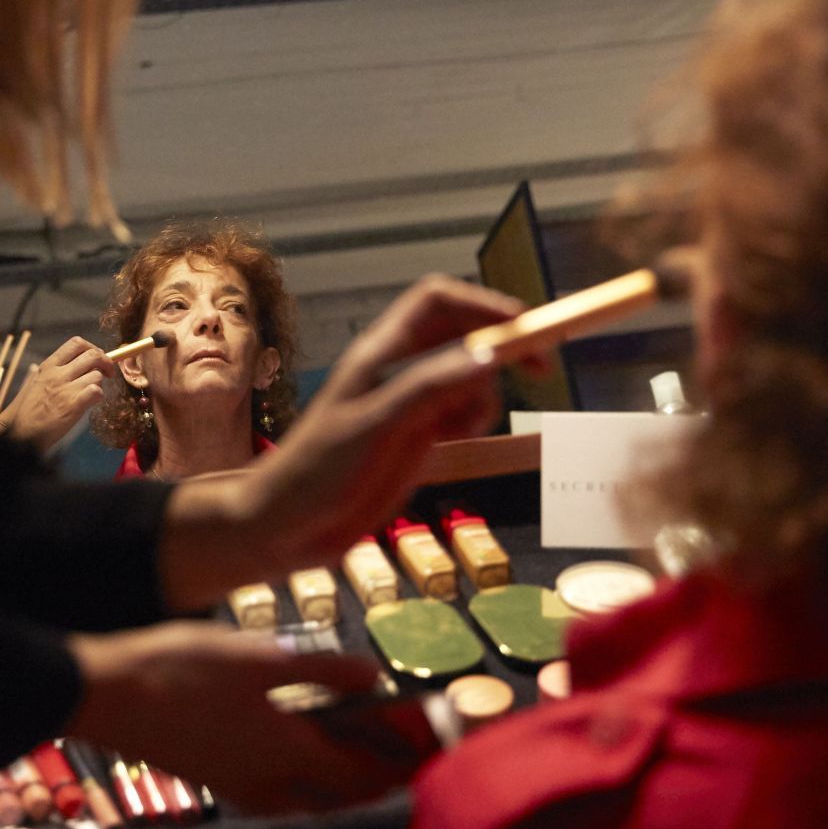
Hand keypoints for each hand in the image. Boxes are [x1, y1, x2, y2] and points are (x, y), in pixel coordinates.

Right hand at [0, 336, 115, 451]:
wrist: (23, 432)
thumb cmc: (28, 410)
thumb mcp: (34, 382)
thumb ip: (49, 371)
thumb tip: (57, 364)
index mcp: (49, 366)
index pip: (76, 343)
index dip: (92, 347)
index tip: (96, 356)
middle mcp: (58, 374)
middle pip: (93, 355)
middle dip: (106, 362)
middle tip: (107, 372)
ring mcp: (66, 389)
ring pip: (97, 375)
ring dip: (100, 383)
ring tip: (93, 391)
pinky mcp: (74, 405)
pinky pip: (97, 391)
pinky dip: (99, 395)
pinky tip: (92, 401)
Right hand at [65, 621, 413, 812]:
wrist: (108, 696)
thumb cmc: (182, 670)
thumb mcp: (259, 657)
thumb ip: (322, 671)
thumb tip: (374, 679)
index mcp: (287, 752)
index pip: (361, 773)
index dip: (397, 762)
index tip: (427, 751)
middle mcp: (268, 784)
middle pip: (339, 801)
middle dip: (376, 785)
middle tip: (403, 764)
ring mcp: (238, 788)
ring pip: (306, 805)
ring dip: (340, 791)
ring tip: (360, 766)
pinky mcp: (215, 780)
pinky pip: (276, 799)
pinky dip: (304, 788)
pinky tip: (298, 761)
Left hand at [157, 275, 523, 609]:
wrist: (287, 526)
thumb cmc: (317, 471)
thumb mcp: (376, 426)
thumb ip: (430, 389)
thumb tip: (489, 356)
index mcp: (381, 353)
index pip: (439, 302)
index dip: (485, 305)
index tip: (525, 331)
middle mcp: (397, 371)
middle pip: (461, 333)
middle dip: (500, 343)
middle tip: (540, 368)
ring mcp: (408, 404)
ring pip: (467, 376)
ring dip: (485, 391)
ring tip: (468, 424)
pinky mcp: (414, 437)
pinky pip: (459, 412)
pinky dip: (473, 418)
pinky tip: (458, 439)